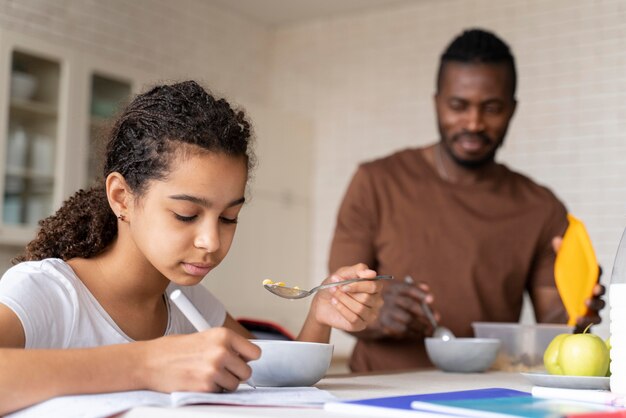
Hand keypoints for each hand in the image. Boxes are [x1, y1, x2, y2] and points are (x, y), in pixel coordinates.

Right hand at [142, 328, 259, 392]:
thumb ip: (225, 345)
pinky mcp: (206, 386)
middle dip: (235, 373)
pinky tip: (198, 381)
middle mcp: (222, 350)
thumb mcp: (204, 337)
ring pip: (235, 384)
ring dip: (224, 383)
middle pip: (247, 371)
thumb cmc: (173, 349)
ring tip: (205, 375)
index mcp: (223, 335)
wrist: (148, 361)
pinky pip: (221, 393)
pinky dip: (212, 390)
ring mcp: (214, 369)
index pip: (255, 352)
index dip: (246, 358)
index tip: (239, 360)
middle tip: (219, 370)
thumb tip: (245, 357)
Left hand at [310, 263, 383, 331]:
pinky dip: (342, 309)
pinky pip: (354, 319)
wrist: (322, 301)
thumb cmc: (336, 285)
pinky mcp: (360, 325)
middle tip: (334, 288)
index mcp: (374, 287)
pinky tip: (335, 303)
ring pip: (360, 309)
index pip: (374, 286)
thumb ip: (358, 270)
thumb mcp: (344, 273)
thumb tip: (372, 273)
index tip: (343, 284)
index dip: (358, 285)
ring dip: (343, 300)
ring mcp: (369, 315)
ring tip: (333, 295)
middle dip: (347, 293)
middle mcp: (376, 301)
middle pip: (366, 298)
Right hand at [374, 277, 436, 338]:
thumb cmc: (390, 303)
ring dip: (422, 326)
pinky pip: (402, 330)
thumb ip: (413, 288)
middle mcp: (387, 298)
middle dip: (425, 313)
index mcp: (393, 288)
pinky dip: (413, 333)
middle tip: (436, 319)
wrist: (369, 315)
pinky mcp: (383, 325)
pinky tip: (419, 333)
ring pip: (408, 320)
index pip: (408, 288)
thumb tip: (426, 287)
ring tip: (430, 329)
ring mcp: (384, 312)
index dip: (420, 293)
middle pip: (410, 305)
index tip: (431, 299)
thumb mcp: (398, 292)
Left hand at [552, 237, 606, 331]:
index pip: (596, 273)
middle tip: (595, 289)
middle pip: (601, 290)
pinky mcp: (586, 319)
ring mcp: (591, 306)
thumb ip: (560, 255)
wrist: (555, 309)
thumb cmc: (563, 288)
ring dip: (594, 304)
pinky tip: (577, 318)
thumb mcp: (559, 271)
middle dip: (600, 289)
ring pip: (599, 306)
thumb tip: (557, 239)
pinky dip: (586, 320)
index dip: (597, 271)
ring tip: (585, 303)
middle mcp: (593, 292)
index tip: (596, 269)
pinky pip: (591, 321)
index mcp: (588, 279)